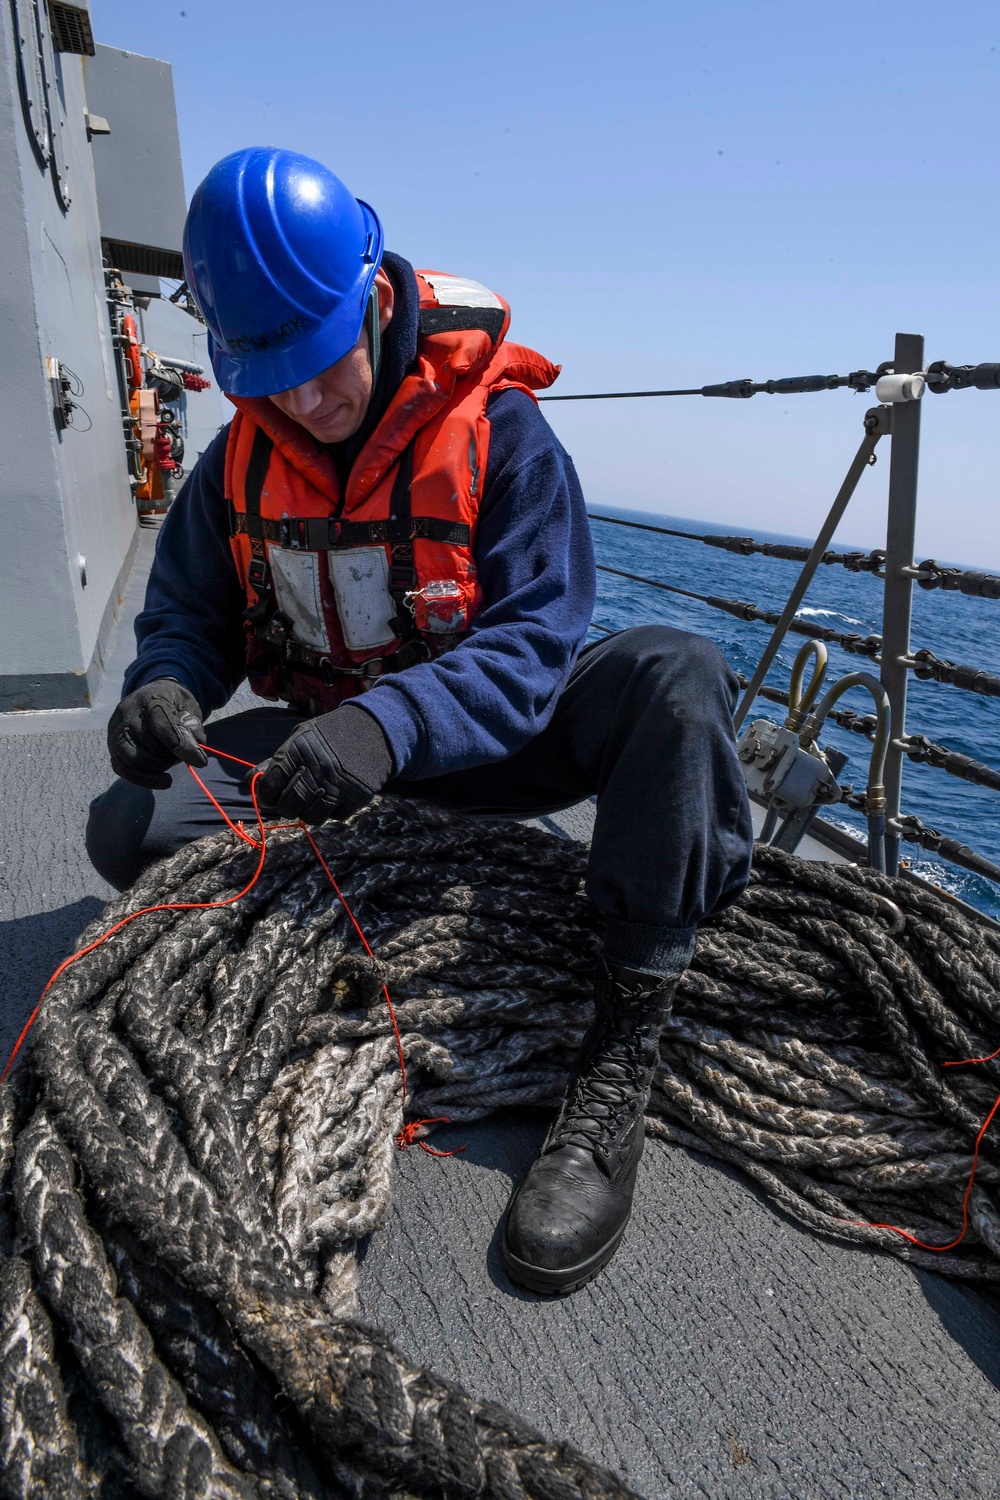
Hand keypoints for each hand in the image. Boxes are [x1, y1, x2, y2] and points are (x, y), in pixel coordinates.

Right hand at [108, 678, 207, 788]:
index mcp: (149, 698)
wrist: (152, 696)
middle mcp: (126, 714)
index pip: (163, 726)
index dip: (182, 746)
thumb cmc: (173, 704)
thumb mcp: (188, 708)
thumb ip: (192, 727)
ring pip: (131, 760)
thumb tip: (194, 751)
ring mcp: (115, 730)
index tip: (201, 761)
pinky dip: (143, 779)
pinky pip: (122, 769)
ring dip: (156, 769)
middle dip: (170, 757)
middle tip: (182, 756)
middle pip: (148, 746)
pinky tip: (161, 780)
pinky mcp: (112, 746)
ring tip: (171, 763)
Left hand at [254, 706, 392, 823]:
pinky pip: (336, 817)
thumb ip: (275, 761)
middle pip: (289, 807)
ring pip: (312, 818)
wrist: (374, 729)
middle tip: (294, 797)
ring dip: (310, 811)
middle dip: (288, 806)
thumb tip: (249, 781)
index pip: (270, 788)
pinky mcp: (356, 797)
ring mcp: (337, 787)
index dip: (267, 795)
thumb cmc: (330, 733)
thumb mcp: (300, 738)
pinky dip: (334, 810)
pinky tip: (336, 795)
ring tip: (315, 797)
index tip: (272, 794)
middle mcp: (316, 772)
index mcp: (296, 754)